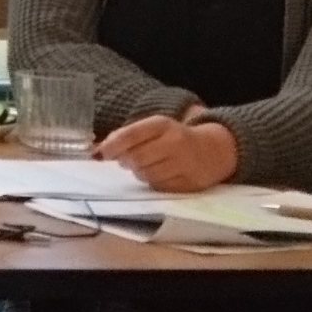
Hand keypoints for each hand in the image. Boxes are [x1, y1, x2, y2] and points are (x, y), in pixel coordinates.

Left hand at [98, 110, 237, 191]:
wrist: (214, 150)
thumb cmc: (175, 138)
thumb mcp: (155, 129)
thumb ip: (128, 136)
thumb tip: (98, 150)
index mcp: (163, 124)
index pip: (131, 134)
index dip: (112, 146)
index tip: (100, 154)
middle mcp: (175, 142)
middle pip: (136, 158)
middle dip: (126, 162)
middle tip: (126, 161)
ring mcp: (184, 164)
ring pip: (146, 175)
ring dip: (139, 172)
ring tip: (147, 165)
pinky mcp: (189, 183)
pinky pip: (159, 187)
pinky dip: (154, 182)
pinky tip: (160, 173)